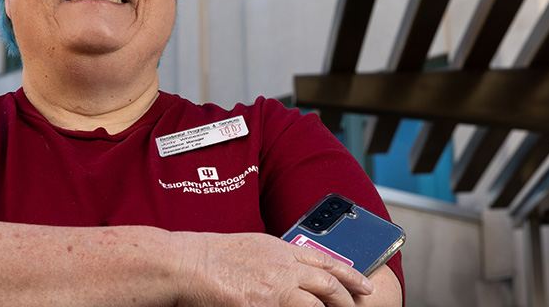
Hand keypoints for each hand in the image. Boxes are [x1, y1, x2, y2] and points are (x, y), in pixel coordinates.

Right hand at [174, 231, 374, 305]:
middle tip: (360, 305)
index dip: (349, 273)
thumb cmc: (205, 257)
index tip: (364, 283)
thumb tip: (284, 274)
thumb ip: (270, 260)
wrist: (184, 262)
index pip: (324, 259)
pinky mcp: (265, 303)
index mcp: (277, 248)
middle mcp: (282, 264)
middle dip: (349, 297)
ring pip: (319, 302)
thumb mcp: (247, 249)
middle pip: (329, 282)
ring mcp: (276, 285)